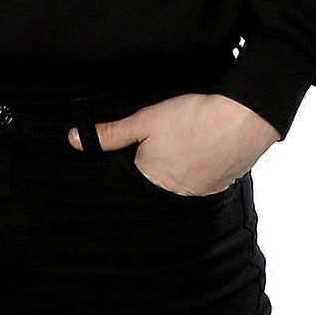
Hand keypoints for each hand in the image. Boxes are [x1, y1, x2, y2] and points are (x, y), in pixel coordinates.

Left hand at [68, 92, 279, 194]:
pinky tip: (196, 152)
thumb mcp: (145, 120)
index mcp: (150, 181)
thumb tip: (73, 139)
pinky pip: (195, 184)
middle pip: (151, 186)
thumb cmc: (192, 118)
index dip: (125, 166)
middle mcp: (172, 196)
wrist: (242, 120)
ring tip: (178, 148)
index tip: (127, 154)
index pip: (127, 183)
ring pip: (174, 186)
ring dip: (173, 171)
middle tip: (159, 147)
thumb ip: (111, 133)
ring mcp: (196, 195)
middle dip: (149, 170)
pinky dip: (193, 171)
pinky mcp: (216, 188)